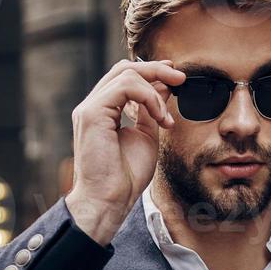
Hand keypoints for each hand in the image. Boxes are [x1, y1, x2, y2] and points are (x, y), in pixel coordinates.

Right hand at [65, 59, 182, 244]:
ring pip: (125, 73)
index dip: (151, 72)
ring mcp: (90, 108)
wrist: (110, 200)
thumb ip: (150, 112)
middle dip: (156, 69)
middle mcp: (93, 106)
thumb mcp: (146, 136)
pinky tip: (159, 117)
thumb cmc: (125, 177)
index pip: (125, 78)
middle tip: (180, 78)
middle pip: (124, 69)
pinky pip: (125, 87)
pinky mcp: (92, 113)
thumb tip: (163, 89)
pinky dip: (148, 97)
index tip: (175, 77)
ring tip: (166, 115)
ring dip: (155, 88)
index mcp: (103, 111)